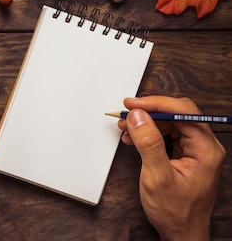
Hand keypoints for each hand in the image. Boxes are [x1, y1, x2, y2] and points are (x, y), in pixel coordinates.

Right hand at [118, 96, 225, 240]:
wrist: (181, 232)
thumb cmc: (175, 212)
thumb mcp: (157, 177)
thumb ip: (149, 143)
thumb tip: (139, 117)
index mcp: (206, 150)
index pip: (183, 112)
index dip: (156, 104)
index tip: (133, 105)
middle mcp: (205, 147)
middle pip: (177, 114)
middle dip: (149, 112)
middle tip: (126, 113)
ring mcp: (196, 151)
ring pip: (171, 123)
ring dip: (147, 123)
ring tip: (125, 127)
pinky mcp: (187, 155)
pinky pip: (168, 135)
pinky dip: (149, 133)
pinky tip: (134, 138)